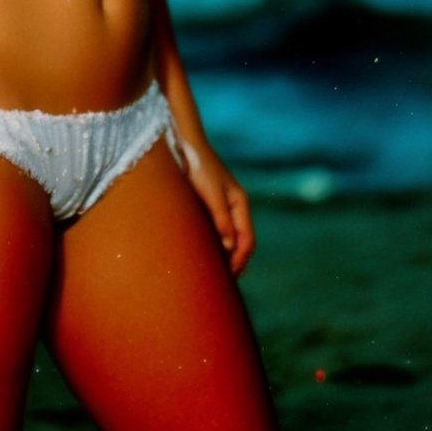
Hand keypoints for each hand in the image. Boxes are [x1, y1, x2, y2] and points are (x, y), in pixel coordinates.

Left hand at [179, 138, 254, 275]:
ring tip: (211, 276)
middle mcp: (233, 207)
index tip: (229, 277)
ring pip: (226, 239)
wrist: (184, 145)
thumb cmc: (199, 167)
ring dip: (222, 256)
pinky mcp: (206, 206)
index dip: (240, 261)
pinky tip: (200, 256)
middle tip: (220, 285)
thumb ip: (221, 219)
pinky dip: (211, 246)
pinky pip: (213, 232)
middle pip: (239, 243)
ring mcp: (220, 207)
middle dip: (233, 263)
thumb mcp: (212, 194)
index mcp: (240, 204)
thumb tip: (229, 247)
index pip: (247, 240)